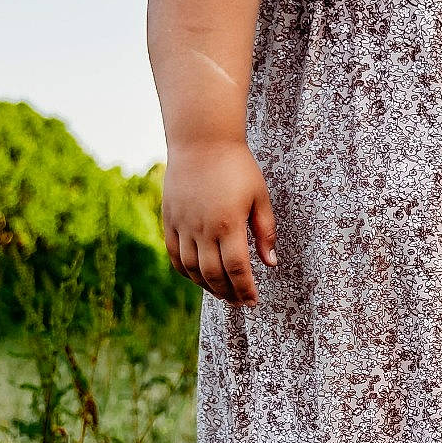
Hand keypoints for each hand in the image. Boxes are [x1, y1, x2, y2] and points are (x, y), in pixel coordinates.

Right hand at [162, 138, 275, 304]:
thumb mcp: (260, 197)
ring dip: (207, 286)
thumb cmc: (237, 167)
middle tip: (239, 302)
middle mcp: (202, 228)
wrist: (201, 140)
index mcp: (229, 224)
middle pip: (213, 274)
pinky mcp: (170, 220)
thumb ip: (265, 232)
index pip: (237, 269)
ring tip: (222, 293)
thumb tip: (270, 264)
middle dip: (228, 293)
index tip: (253, 301)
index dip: (245, 289)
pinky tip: (198, 277)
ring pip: (192, 269)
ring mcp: (183, 225)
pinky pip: (174, 255)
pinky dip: (186, 272)